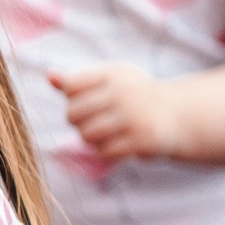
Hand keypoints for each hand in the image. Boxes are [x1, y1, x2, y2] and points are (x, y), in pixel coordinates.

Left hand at [51, 62, 184, 161]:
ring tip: (103, 132)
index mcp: (114, 73)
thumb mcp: (108, 81)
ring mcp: (133, 117)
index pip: (71, 86)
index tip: (85, 100)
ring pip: (86, 135)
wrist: (175, 115)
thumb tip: (48, 75)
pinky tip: (115, 143)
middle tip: (91, 121)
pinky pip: (103, 151)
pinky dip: (104, 151)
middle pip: (73, 113)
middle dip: (76, 121)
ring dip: (89, 138)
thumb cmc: (132, 96)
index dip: (71, 98)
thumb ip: (77, 81)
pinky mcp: (140, 140)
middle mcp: (124, 92)